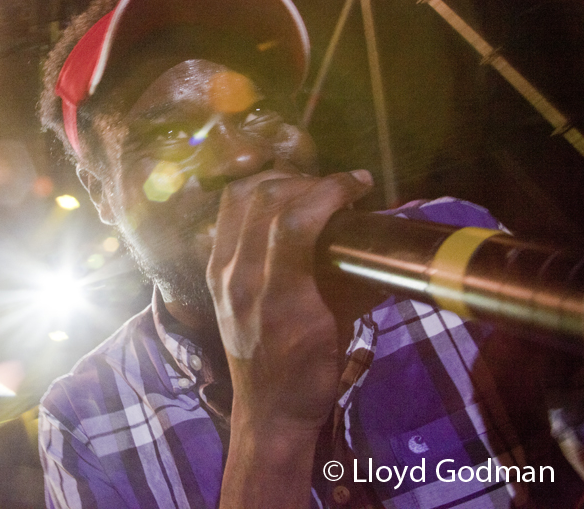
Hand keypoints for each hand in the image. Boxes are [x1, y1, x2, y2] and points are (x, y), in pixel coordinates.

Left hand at [207, 167, 372, 429]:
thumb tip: (376, 235)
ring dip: (278, 181)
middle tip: (339, 188)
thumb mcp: (340, 329)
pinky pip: (228, 215)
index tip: (361, 183)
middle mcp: (239, 277)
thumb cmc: (310, 374)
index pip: (295, 219)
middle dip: (310, 180)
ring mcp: (220, 272)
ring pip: (239, 197)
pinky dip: (255, 196)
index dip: (332, 189)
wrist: (267, 410)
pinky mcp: (212, 271)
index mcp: (277, 295)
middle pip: (265, 198)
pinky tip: (280, 201)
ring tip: (309, 188)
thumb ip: (353, 280)